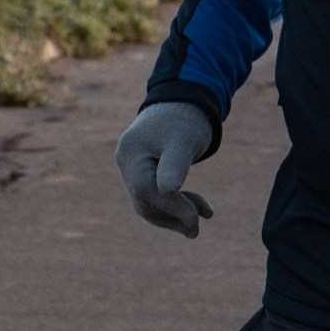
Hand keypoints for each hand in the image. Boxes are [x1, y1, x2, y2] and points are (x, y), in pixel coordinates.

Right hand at [115, 102, 213, 237]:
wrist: (184, 101)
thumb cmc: (186, 119)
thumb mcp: (184, 141)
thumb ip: (176, 164)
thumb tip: (168, 189)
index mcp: (131, 153)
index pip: (147, 190)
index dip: (172, 207)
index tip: (197, 219)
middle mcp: (126, 161)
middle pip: (144, 201)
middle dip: (173, 216)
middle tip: (198, 229)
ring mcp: (132, 167)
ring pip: (150, 202)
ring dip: (175, 213)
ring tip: (203, 218)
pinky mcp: (143, 171)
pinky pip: (155, 194)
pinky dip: (176, 203)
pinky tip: (198, 209)